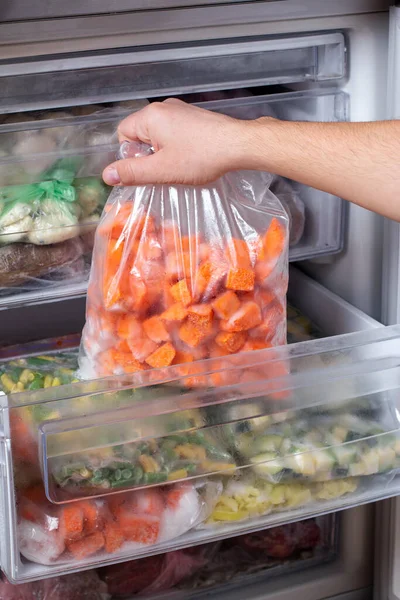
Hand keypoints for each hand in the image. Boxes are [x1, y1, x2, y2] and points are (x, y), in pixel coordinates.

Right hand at [103, 99, 254, 185]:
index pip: (123, 134)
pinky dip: (177, 147)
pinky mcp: (194, 118)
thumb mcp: (162, 170)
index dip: (131, 155)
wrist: (238, 145)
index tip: (148, 168)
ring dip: (164, 152)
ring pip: (158, 135)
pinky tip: (191, 158)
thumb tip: (107, 175)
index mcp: (150, 116)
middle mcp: (163, 107)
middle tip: (165, 169)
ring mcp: (180, 110)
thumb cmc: (202, 156)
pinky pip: (174, 132)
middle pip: (140, 134)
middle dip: (148, 155)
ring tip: (181, 165)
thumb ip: (132, 172)